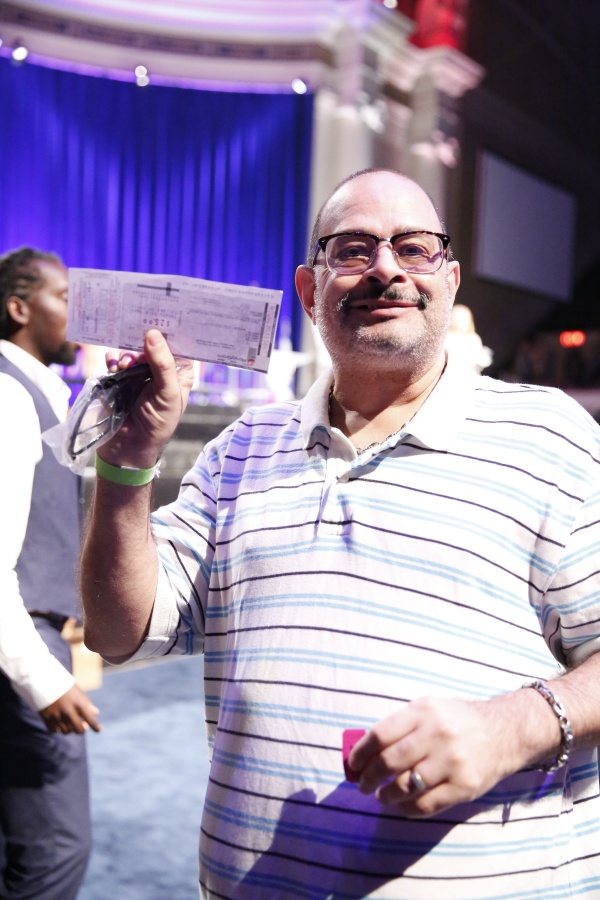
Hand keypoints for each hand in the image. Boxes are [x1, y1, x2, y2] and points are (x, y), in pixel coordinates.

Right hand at [39, 684, 100, 734]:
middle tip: (83, 725)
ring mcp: (57, 716)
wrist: (43, 680)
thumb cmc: (64, 685)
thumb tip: (96, 713)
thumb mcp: (78, 692)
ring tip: (70, 721)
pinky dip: (58, 728)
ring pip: (66, 731)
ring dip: (70, 728)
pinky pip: (54, 730)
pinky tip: (60, 722)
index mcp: (79, 703)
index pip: (91, 720)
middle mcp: (68, 711)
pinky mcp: (46, 718)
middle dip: (82, 729)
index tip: (99, 730)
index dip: (96, 727)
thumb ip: (86, 704)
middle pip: (79, 730)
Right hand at [101, 329, 194, 467]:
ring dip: (127, 354)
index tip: (163, 316)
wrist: (128, 447)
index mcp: (179, 373)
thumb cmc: (157, 423)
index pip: (179, 345)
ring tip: (125, 365)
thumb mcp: (167, 393)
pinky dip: (113, 360)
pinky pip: (115, 359)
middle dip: (144, 341)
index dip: (172, 331)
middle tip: (137, 341)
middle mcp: (160, 369)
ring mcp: (138, 372)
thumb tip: (153, 334)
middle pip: (153, 343)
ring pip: (132, 350)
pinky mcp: (119, 377)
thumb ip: (162, 364)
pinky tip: (113, 367)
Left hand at [348, 693, 546, 817]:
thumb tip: (364, 750)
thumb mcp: (429, 708)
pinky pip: (426, 805)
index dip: (361, 753)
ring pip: (406, 786)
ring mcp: (452, 762)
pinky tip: (400, 807)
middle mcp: (437, 734)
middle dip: (369, 778)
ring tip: (381, 796)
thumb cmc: (458, 720)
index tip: (353, 765)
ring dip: (386, 796)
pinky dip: (406, 810)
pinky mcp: (464, 786)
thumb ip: (400, 725)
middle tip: (362, 785)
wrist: (505, 731)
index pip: (380, 734)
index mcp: (423, 711)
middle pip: (389, 762)